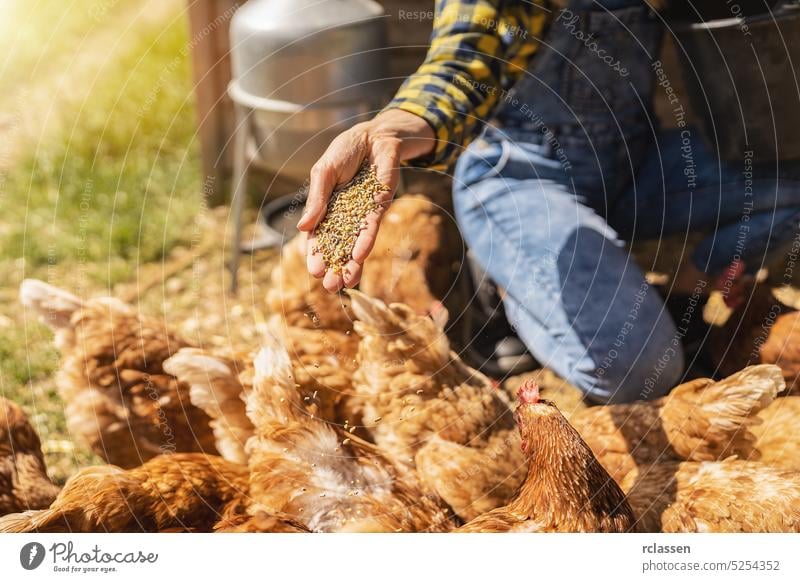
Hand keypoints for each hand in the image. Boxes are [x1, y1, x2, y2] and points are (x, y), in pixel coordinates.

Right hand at [297, 108, 434, 291]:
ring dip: (351, 264)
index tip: (314, 271)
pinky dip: (365, 241)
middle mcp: (345, 216)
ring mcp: (362, 213)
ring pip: (355, 243)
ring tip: (347, 284)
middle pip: (338, 247)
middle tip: (330, 288)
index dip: (316, 255)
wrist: (374, 135)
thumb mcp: (323, 173)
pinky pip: (371, 227)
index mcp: (326, 210)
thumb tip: (302, 227)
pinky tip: (360, 257)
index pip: (319, 237)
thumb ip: (316, 199)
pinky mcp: (379, 206)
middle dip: (335, 267)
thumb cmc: (345, 152)